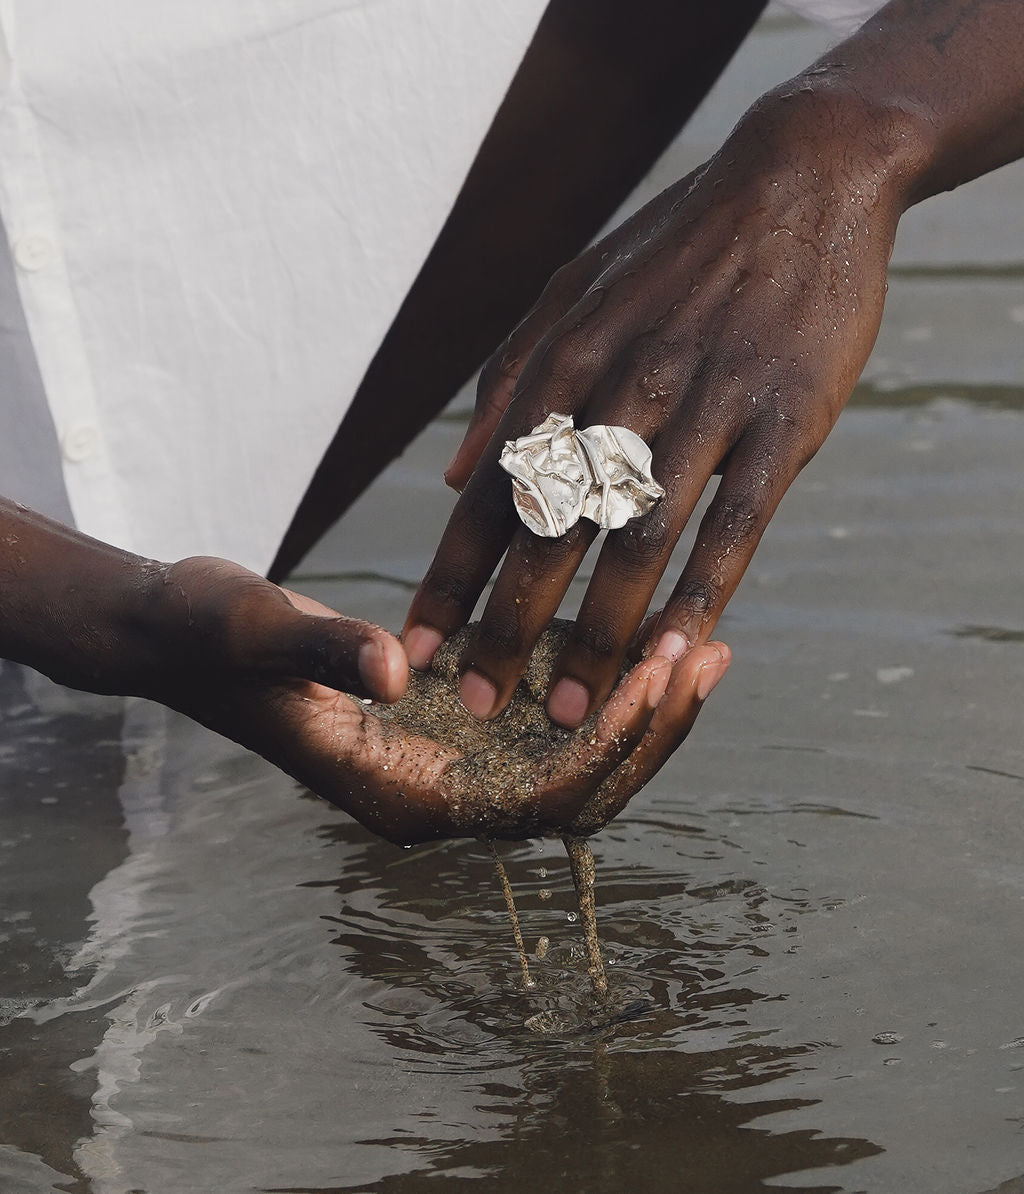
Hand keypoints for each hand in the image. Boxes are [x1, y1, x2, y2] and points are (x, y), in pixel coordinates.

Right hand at [147, 557, 726, 843]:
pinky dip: (598, 674)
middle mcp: (440, 793)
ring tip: (702, 633)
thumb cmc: (206, 632)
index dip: (612, 739)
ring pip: (576, 755)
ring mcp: (449, 759)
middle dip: (650, 727)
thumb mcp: (256, 632)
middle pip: (581, 789)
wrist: (179, 631)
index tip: (662, 666)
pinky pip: (547, 713)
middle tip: (711, 648)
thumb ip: (325, 653)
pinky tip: (638, 619)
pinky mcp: (452, 719)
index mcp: (403, 797)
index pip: (542, 797)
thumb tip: (399, 672)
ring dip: (639, 703)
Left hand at [405, 85, 903, 725]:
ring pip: (639, 539)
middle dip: (509, 626)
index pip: (491, 488)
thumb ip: (507, 380)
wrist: (801, 176)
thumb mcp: (573, 289)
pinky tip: (677, 653)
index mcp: (563, 359)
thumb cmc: (676, 248)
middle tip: (483, 707)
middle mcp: (623, 384)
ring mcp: (708, 401)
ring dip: (600, 632)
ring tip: (574, 711)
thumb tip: (450, 477)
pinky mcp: (786, 418)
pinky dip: (703, 594)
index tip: (415, 647)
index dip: (449, 577)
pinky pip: (736, 523)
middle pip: (551, 528)